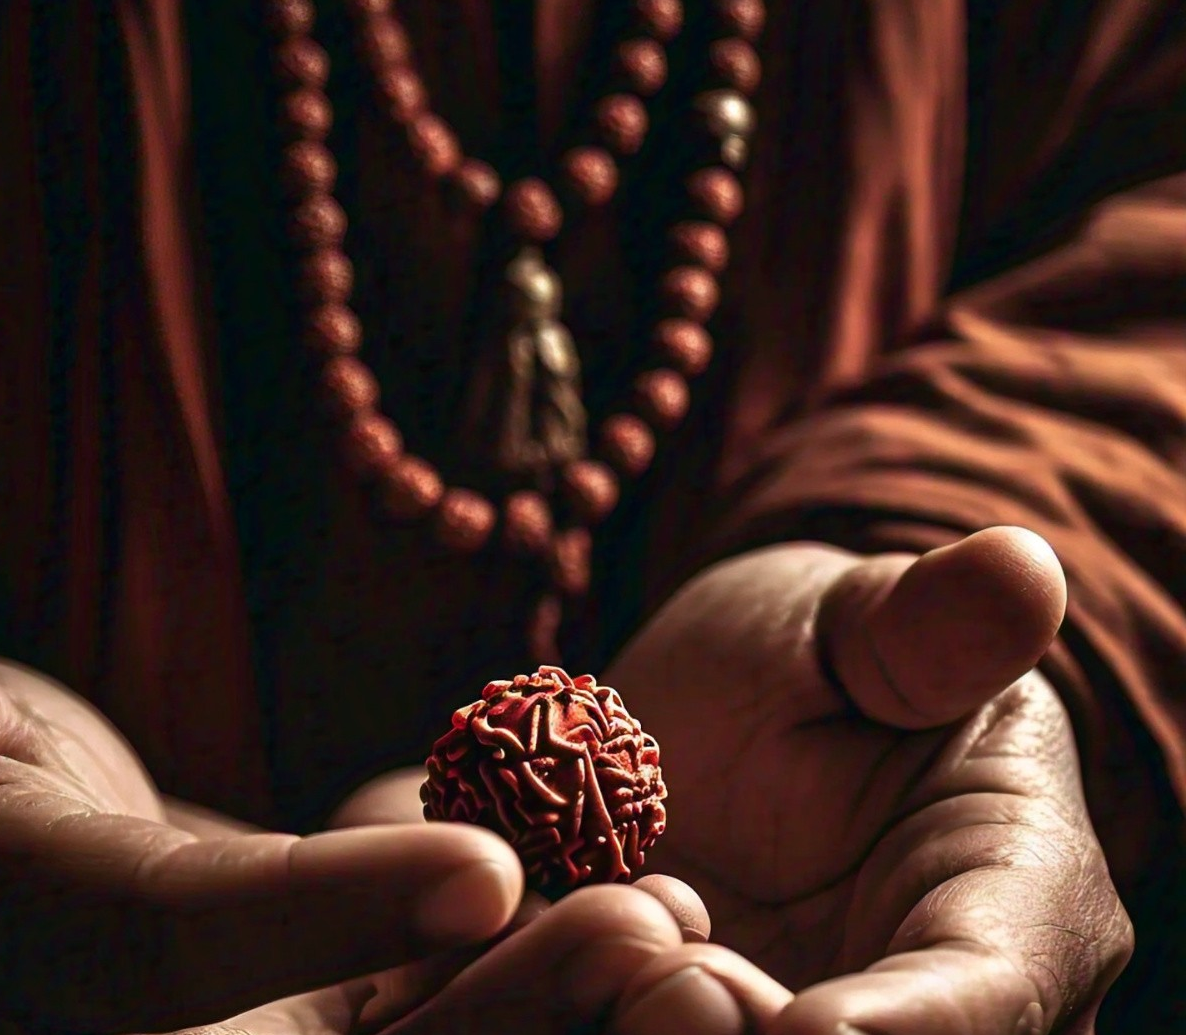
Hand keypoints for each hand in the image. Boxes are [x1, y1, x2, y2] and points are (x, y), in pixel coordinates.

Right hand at [0, 612, 706, 1034]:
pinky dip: (556, 969)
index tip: (480, 861)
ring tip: (693, 931)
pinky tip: (670, 918)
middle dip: (518, 1009)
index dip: (337, 908)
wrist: (2, 893)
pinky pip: (458, 1005)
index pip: (199, 948)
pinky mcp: (344, 1024)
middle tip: (654, 937)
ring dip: (571, 998)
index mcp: (77, 974)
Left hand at [600, 527, 1132, 1033]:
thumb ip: (931, 624)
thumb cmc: (822, 649)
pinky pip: (629, 1034)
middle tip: (669, 975)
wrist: (725, 704)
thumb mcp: (867, 623)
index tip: (813, 1031)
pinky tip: (536, 946)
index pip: (998, 991)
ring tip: (606, 934)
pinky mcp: (681, 1022)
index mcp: (1011, 899)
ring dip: (652, 1032)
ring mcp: (794, 1020)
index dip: (918, 1027)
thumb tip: (1021, 569)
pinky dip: (580, 1011)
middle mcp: (923, 1000)